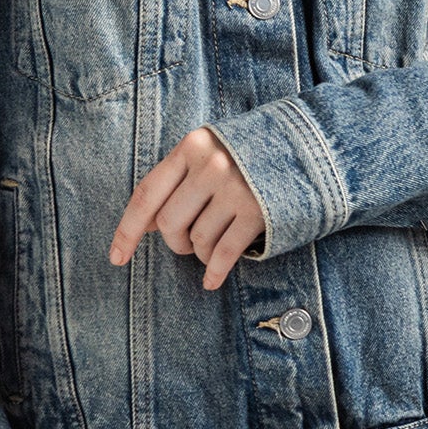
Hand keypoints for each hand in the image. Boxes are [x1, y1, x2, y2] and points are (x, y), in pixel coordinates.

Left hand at [108, 127, 265, 290]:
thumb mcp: (212, 154)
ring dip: (200, 255)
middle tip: (187, 246)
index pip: (147, 193)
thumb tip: (145, 223)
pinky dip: (215, 272)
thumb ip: (180, 180)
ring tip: (210, 252)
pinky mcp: (258, 212)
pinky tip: (212, 282)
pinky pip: (224, 252)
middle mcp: (211, 166)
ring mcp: (236, 189)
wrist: (310, 149)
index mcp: (192, 147)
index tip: (117, 257)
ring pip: (198, 239)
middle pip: (170, 222)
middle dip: (175, 243)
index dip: (127, 230)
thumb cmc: (253, 157)